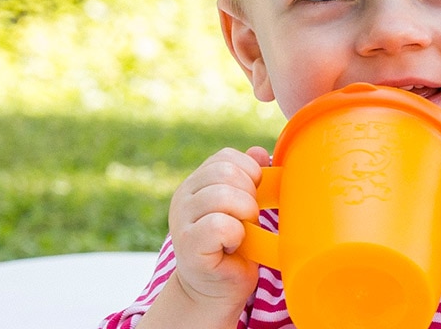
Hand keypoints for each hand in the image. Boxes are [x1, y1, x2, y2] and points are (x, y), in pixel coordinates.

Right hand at [167, 146, 271, 308]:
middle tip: (248, 219)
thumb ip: (249, 178)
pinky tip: (232, 246)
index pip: (226, 157)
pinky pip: (219, 225)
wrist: (217, 288)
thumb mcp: (244, 206)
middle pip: (225, 173)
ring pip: (222, 196)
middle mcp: (183, 196)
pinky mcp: (187, 244)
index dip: (250, 174)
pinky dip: (235, 235)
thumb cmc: (235, 246)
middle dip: (249, 194)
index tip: (253, 197)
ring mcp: (181, 220)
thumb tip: (258, 151)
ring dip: (245, 214)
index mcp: (196, 182)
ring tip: (241, 232)